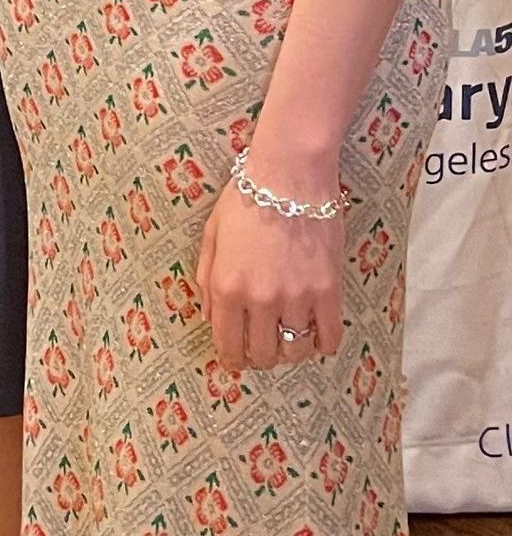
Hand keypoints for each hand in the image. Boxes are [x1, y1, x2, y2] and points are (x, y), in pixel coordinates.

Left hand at [196, 173, 343, 371]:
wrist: (289, 175)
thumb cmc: (245, 199)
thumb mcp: (211, 236)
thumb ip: (205, 279)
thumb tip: (210, 317)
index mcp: (226, 287)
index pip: (228, 345)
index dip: (232, 360)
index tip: (237, 361)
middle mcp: (259, 299)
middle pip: (263, 354)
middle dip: (260, 358)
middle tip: (263, 350)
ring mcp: (296, 297)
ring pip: (295, 351)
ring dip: (291, 352)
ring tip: (289, 340)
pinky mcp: (327, 290)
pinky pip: (329, 336)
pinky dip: (323, 344)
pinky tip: (317, 337)